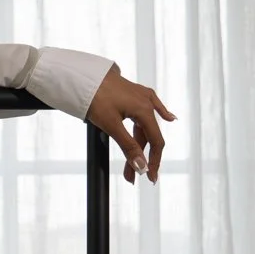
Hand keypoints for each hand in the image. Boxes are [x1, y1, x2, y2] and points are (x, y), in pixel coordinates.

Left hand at [85, 66, 174, 184]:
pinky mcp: (135, 93)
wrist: (85, 76)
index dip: (153, 161)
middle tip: (131, 177)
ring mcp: (142, 96)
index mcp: (144, 110)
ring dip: (138, 146)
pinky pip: (151, 107)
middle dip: (141, 158)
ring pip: (144, 127)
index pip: (155, 142)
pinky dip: (159, 115)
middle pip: (148, 136)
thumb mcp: (111, 125)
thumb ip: (128, 146)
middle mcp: (147, 102)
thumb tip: (141, 166)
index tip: (149, 177)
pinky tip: (169, 118)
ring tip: (129, 166)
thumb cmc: (96, 97)